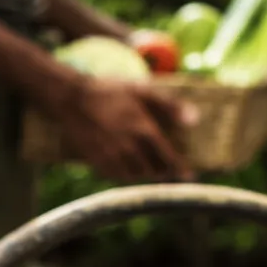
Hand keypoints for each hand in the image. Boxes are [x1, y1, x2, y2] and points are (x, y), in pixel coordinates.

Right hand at [35, 68, 194, 182]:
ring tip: (150, 168)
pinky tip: (127, 166)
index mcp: (144, 131)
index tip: (190, 175)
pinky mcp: (96, 160)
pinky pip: (115, 174)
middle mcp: (129, 148)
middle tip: (169, 169)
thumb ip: (170, 106)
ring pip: (134, 175)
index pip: (168, 158)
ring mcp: (111, 156)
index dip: (180, 168)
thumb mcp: (143, 91)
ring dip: (144, 173)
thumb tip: (195, 120)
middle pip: (152, 170)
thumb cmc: (110, 91)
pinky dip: (125, 174)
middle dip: (163, 171)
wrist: (72, 98)